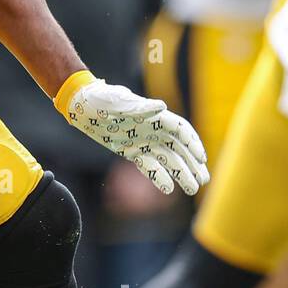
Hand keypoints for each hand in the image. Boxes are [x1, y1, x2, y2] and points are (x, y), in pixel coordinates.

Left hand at [55, 71, 209, 195]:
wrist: (83, 106)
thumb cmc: (102, 99)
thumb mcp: (119, 102)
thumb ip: (140, 107)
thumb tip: (161, 107)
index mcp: (155, 116)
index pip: (180, 130)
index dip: (192, 143)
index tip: (201, 158)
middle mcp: (154, 130)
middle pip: (179, 149)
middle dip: (192, 164)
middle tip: (204, 180)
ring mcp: (144, 141)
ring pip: (167, 160)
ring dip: (180, 174)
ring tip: (192, 189)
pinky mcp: (132, 151)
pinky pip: (149, 166)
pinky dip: (158, 177)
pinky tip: (168, 189)